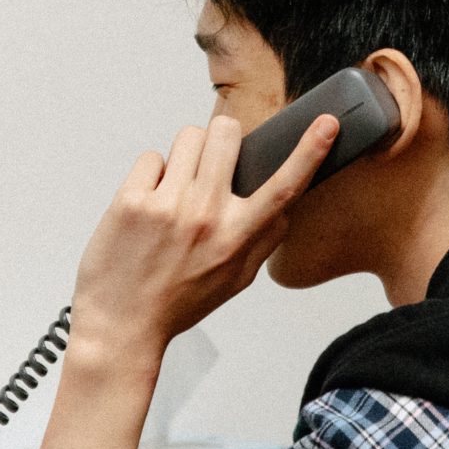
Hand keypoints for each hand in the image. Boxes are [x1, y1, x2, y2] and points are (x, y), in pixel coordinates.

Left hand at [67, 111, 339, 366]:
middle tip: (209, 161)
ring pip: (188, 136)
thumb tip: (284, 209)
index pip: (283, 187)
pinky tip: (147, 204)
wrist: (122, 323)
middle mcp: (206, 216)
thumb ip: (263, 241)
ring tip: (175, 188)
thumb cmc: (176, 302)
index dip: (309, 152)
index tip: (326, 125)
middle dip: (221, 138)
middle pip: (225, 134)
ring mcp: (167, 205)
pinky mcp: (132, 201)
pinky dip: (150, 175)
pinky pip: (151, 157)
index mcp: (236, 237)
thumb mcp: (235, 279)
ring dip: (185, 155)